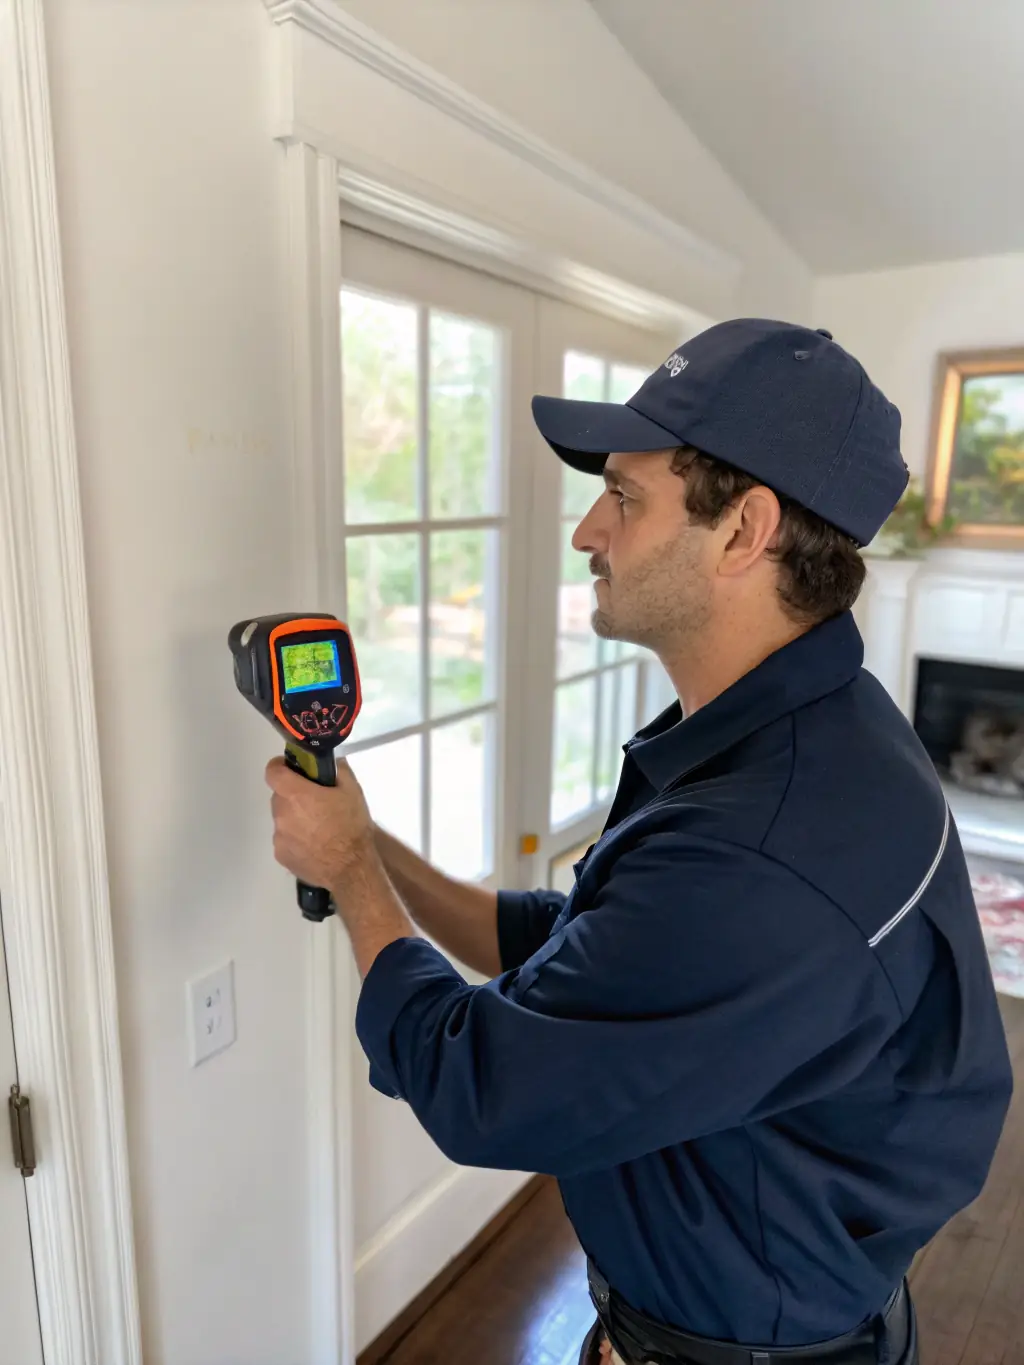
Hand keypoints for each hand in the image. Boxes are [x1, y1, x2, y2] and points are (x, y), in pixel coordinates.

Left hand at [265, 756, 374, 892]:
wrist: (351, 868)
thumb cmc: (351, 826)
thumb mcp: (353, 792)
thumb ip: (339, 771)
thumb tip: (333, 764)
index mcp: (295, 794)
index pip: (272, 772)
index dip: (279, 767)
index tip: (290, 769)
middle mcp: (281, 814)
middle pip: (280, 797)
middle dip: (294, 796)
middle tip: (315, 804)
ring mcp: (278, 837)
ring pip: (282, 820)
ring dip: (295, 819)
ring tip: (318, 830)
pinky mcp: (280, 855)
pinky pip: (285, 840)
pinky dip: (295, 840)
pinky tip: (314, 846)